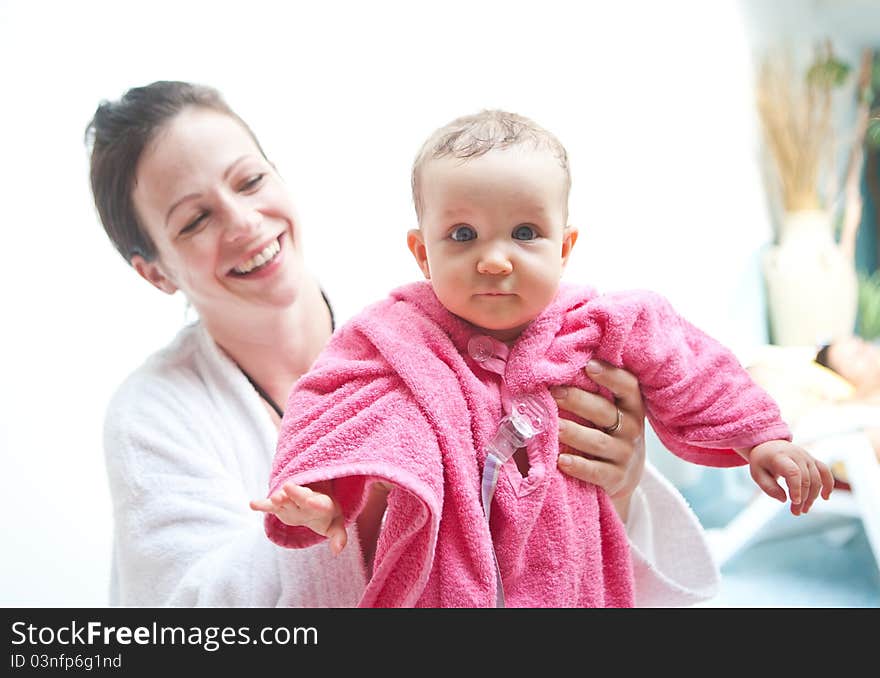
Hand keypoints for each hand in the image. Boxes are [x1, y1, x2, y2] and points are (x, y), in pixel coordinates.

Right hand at [249, 480, 346, 554]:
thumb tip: (338, 551)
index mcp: (323, 504)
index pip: (321, 503)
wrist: (314, 499)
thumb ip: (339, 537)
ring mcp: (292, 501)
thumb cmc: (326, 515)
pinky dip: (262, 505)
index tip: (310, 501)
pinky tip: (253, 504)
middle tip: (287, 488)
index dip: (316, 503)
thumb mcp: (335, 525)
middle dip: (296, 494)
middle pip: (302, 497)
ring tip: (274, 499)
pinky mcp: (280, 504)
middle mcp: (307, 499)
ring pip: (286, 499)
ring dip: (280, 498)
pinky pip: (270, 504)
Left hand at [552, 359, 645, 521]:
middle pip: (605, 412)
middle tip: (554, 392)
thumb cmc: (606, 434)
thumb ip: (593, 393)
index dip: (610, 375)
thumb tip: (556, 368)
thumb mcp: (608, 413)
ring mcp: (626, 455)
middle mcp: (632, 429)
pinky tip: (561, 460)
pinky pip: (596, 472)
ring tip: (554, 426)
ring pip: (599, 442)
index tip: (588, 364)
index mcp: (631, 407)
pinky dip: (579, 466)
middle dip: (578, 400)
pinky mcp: (616, 479)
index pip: (627, 386)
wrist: (622, 477)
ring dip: (575, 433)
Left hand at [741, 440, 833, 514]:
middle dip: (803, 498)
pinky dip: (828, 484)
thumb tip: (784, 500)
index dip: (796, 488)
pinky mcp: (813, 460)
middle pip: (806, 479)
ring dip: (813, 496)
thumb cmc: (762, 462)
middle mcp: (796, 455)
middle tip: (796, 512)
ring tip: (803, 510)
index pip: (793, 472)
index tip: (794, 502)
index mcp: (780, 457)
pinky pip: (825, 471)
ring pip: (816, 478)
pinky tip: (825, 497)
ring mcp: (807, 457)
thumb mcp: (757, 474)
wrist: (769, 445)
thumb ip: (769, 487)